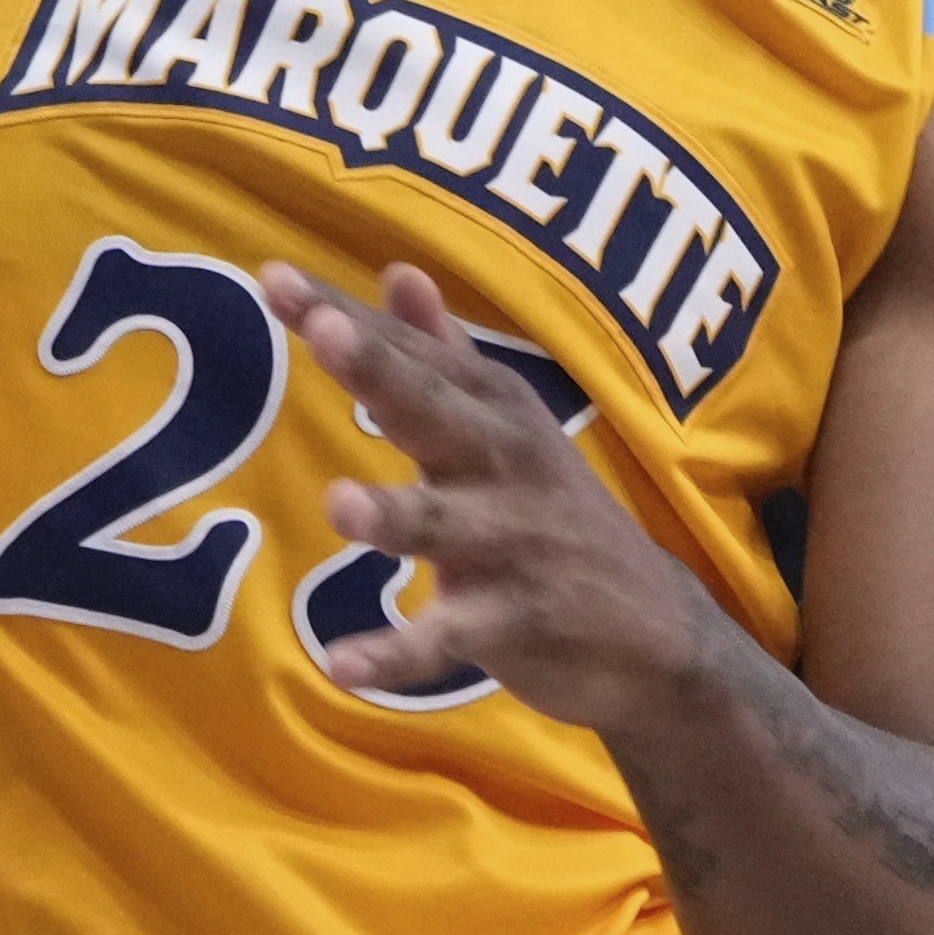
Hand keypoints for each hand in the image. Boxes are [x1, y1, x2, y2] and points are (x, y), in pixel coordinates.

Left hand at [257, 259, 714, 729]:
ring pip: (443, 525)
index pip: (411, 353)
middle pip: (434, 411)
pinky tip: (342, 664)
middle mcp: (505, 464)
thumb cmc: (553, 514)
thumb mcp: (509, 425)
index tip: (275, 279)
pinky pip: (447, 641)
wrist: (658, 636)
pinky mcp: (514, 625)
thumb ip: (445, 353)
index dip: (343, 315)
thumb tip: (398, 269)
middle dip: (381, 372)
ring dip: (394, 513)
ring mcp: (513, 546)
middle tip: (323, 332)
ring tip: (341, 504)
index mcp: (496, 410)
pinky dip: (398, 655)